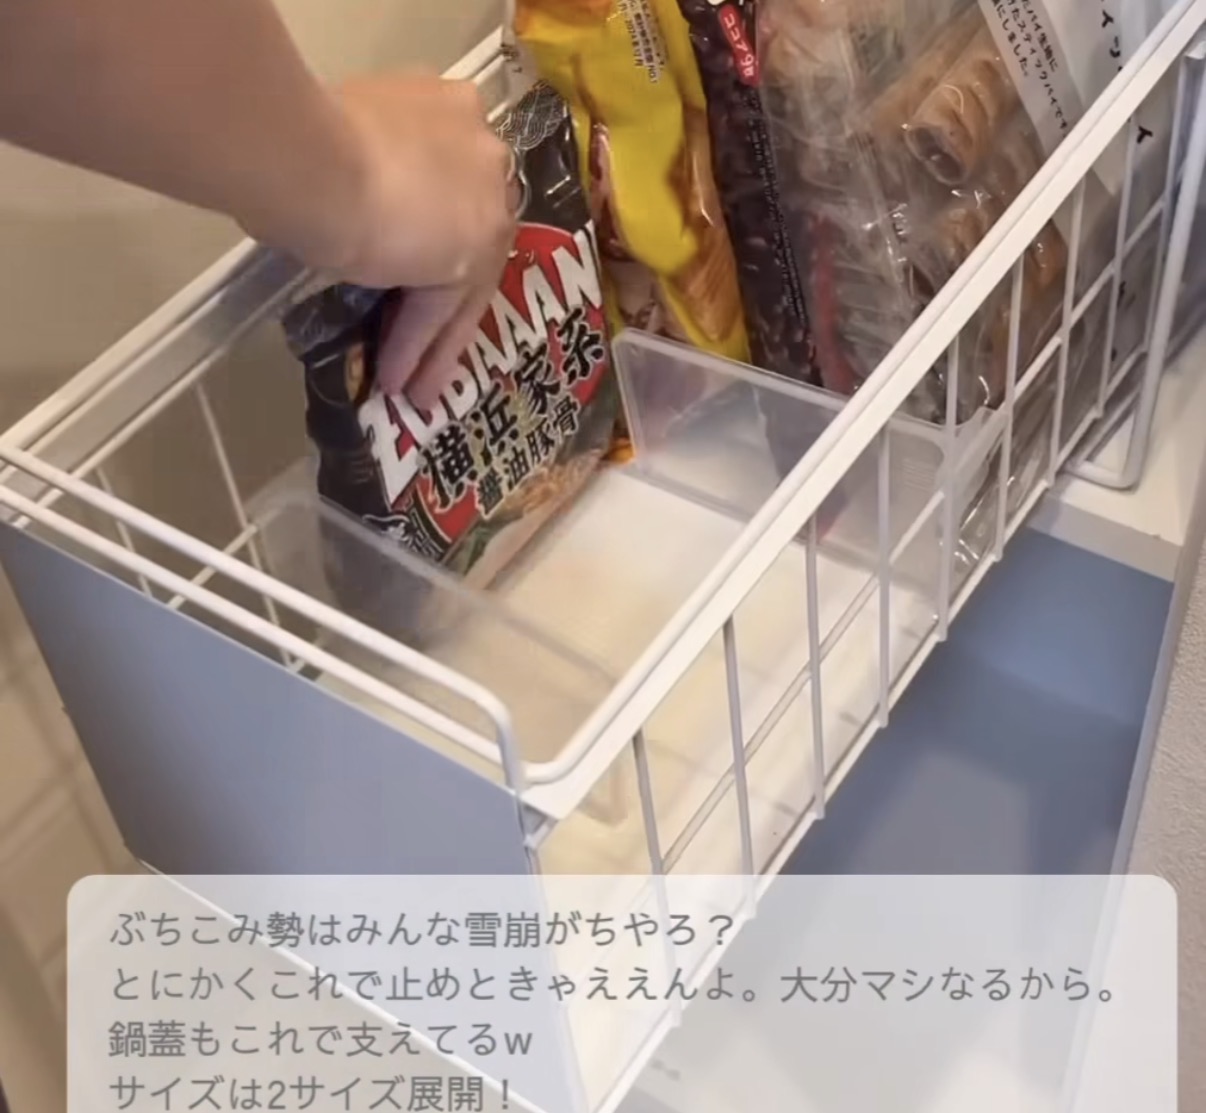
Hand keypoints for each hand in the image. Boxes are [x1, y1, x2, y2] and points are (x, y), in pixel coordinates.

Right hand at [324, 74, 520, 400]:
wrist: (309, 157)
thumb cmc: (302, 138)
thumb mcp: (346, 144)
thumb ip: (367, 170)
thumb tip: (338, 203)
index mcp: (450, 108)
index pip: (449, 185)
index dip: (430, 232)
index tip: (413, 264)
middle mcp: (482, 154)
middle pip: (466, 240)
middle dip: (440, 294)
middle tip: (422, 339)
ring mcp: (485, 206)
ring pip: (460, 285)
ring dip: (432, 341)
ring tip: (412, 386)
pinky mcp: (471, 258)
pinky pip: (443, 310)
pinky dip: (420, 347)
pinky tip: (401, 381)